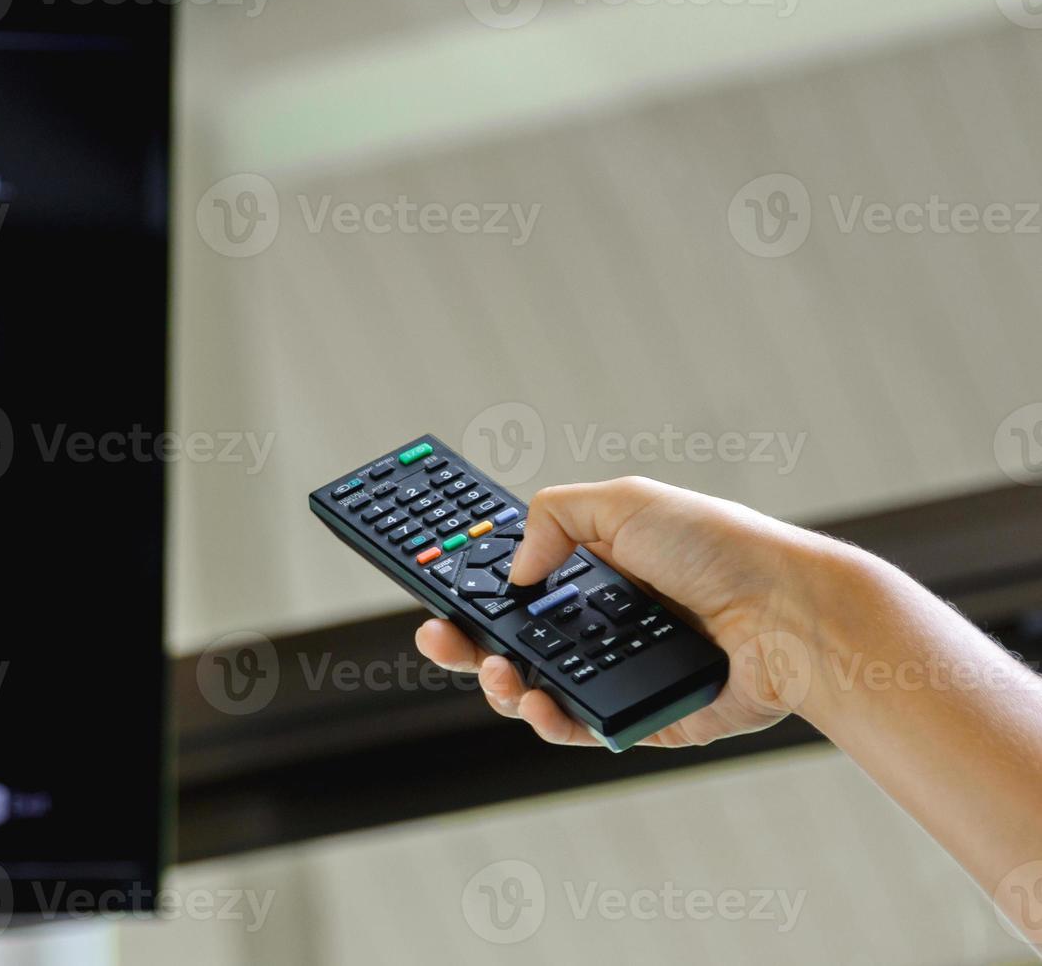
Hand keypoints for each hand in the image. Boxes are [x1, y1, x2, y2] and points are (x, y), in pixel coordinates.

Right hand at [415, 476, 845, 747]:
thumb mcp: (627, 500)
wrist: (788, 616)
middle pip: (511, 637)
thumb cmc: (723, 549)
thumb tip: (515, 571)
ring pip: (532, 686)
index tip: (436, 588)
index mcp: (595, 568)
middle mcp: (601, 620)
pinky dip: (545, 718)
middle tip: (438, 638)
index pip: (516, 580)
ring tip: (497, 671)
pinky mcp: (637, 716)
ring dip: (498, 681)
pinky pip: (575, 725)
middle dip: (465, 639)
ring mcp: (615, 670)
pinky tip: (535, 702)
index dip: (473, 585)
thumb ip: (553, 517)